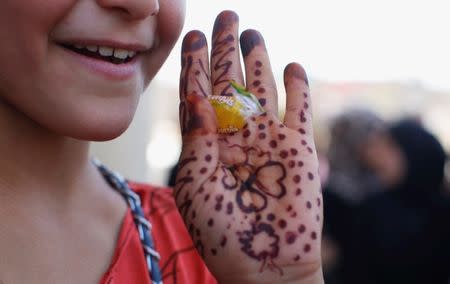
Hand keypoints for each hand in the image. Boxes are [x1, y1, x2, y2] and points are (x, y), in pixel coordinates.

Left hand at [175, 11, 322, 282]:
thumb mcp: (194, 185)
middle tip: (225, 16)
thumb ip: (195, 139)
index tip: (192, 33)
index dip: (195, 63)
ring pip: (262, 89)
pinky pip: (299, 110)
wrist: (265, 265)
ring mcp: (268, 139)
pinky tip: (292, 65)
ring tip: (251, 32)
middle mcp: (236, 135)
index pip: (199, 93)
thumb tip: (195, 95)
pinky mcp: (299, 148)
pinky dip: (298, 87)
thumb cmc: (221, 234)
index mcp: (206, 144)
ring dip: (258, 60)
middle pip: (230, 82)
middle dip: (225, 49)